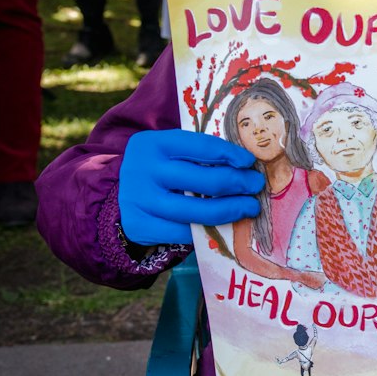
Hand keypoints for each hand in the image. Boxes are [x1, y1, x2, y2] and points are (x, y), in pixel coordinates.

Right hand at [119, 129, 263, 245]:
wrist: (120, 197)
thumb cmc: (158, 171)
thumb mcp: (170, 153)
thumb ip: (198, 156)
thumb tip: (245, 167)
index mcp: (154, 143)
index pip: (200, 146)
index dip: (229, 154)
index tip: (249, 162)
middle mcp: (144, 170)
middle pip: (202, 179)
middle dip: (236, 183)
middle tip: (255, 186)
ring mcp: (140, 200)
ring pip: (196, 210)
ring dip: (230, 210)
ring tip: (249, 207)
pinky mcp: (140, 226)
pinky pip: (183, 232)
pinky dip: (208, 229)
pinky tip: (225, 223)